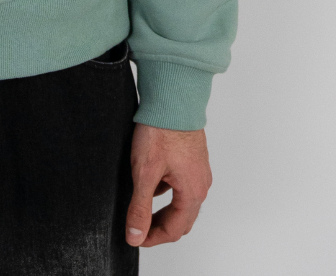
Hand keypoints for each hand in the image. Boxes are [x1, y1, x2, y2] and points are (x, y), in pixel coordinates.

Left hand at [125, 123, 211, 247]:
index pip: (174, 230)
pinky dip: (167, 191)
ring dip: (164, 209)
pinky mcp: (193, 158)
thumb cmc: (161, 131)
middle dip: (160, 227)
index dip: (152, 238)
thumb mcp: (145, 173)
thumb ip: (140, 207)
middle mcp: (201, 185)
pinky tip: (150, 180)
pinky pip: (182, 185)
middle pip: (182, 220)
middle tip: (138, 226)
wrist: (173, 98)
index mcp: (192, 193)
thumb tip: (135, 236)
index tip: (134, 237)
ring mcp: (199, 171)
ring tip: (141, 204)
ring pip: (182, 202)